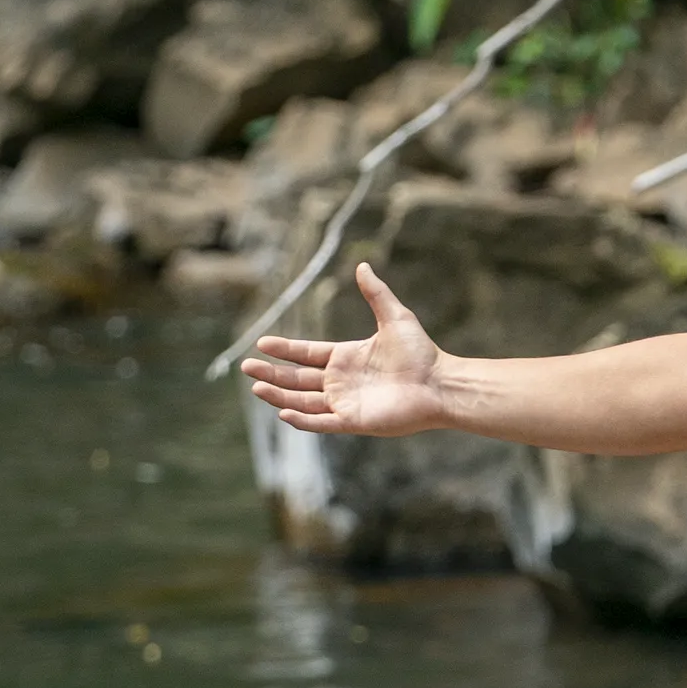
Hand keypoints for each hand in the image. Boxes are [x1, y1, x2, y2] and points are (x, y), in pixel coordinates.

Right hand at [241, 264, 450, 435]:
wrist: (440, 383)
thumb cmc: (421, 353)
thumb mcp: (395, 317)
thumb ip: (376, 293)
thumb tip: (362, 265)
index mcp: (346, 357)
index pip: (306, 354)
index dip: (284, 350)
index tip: (262, 344)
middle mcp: (341, 381)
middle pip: (297, 379)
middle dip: (272, 374)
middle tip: (247, 368)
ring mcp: (346, 402)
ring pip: (303, 401)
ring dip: (279, 395)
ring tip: (256, 387)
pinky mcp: (353, 421)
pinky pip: (322, 422)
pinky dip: (302, 419)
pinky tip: (283, 411)